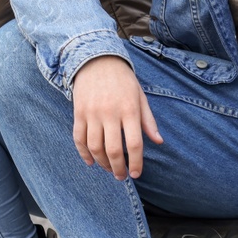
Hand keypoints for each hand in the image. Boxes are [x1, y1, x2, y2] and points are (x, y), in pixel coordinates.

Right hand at [71, 55, 163, 179]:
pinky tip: (91, 161)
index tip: (136, 173)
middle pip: (113, 150)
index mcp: (130, 110)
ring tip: (109, 169)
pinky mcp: (78, 113)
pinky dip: (84, 153)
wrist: (98, 60)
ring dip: (102, 163)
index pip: (135, 144)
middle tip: (121, 176)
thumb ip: (148, 121)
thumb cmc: (124, 81)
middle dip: (118, 168)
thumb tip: (158, 142)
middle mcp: (110, 113)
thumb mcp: (141, 97)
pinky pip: (79, 138)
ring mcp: (92, 113)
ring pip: (95, 147)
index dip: (136, 163)